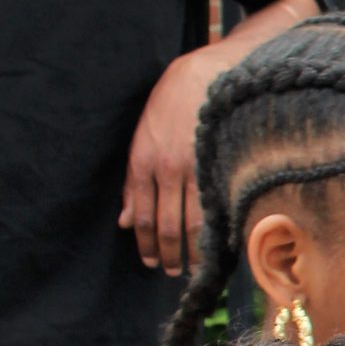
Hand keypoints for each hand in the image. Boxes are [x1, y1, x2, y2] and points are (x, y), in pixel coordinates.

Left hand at [120, 44, 229, 273]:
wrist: (205, 74)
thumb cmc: (171, 103)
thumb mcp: (141, 137)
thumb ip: (132, 181)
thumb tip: (124, 220)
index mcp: (142, 162)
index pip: (140, 214)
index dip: (143, 243)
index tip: (149, 261)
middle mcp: (166, 169)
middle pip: (165, 223)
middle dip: (168, 253)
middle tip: (172, 271)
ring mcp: (195, 167)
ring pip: (192, 221)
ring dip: (192, 249)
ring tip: (194, 267)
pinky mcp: (220, 164)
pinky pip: (216, 205)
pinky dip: (216, 229)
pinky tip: (218, 244)